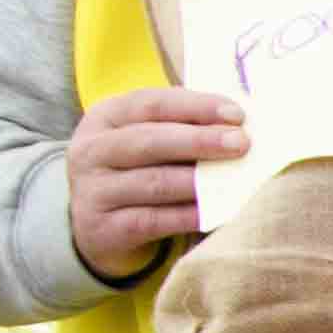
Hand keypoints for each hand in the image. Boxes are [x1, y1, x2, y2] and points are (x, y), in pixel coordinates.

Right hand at [67, 83, 250, 283]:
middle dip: (199, 141)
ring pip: (152, 182)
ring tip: (236, 179)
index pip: (151, 104)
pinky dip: (187, 215)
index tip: (236, 114)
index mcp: (105, 117)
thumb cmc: (137, 170)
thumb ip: (183, 127)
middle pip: (149, 141)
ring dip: (198, 181)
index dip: (195, 107)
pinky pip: (152, 220)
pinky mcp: (103, 228)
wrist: (96, 226)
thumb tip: (238, 126)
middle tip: (240, 143)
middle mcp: (91, 150)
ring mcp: (93, 190)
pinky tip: (215, 212)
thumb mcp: (147, 140)